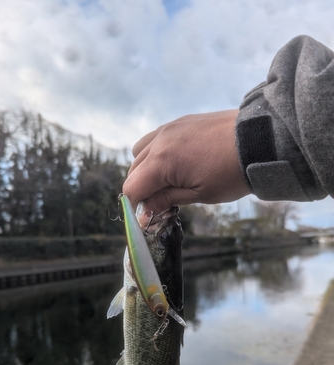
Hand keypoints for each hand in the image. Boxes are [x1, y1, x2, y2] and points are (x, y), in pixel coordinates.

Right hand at [123, 110, 250, 212]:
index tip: (148, 215)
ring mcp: (168, 128)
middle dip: (141, 189)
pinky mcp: (180, 122)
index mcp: (162, 162)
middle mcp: (159, 141)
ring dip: (146, 169)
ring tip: (166, 180)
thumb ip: (167, 200)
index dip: (136, 205)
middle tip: (160, 202)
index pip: (132, 187)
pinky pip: (155, 138)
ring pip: (140, 151)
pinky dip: (156, 153)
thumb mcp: (199, 194)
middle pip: (134, 170)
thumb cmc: (231, 173)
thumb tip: (145, 211)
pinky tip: (175, 162)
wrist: (258, 141)